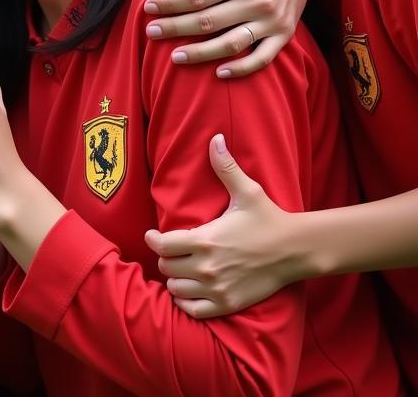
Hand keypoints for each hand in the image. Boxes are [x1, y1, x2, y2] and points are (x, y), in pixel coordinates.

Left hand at [143, 0, 322, 76]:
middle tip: (150, 32)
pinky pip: (262, 58)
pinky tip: (218, 73)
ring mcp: (273, 19)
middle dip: (175, 29)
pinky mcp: (285, 33)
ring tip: (174, 57)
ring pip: (231, 45)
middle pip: (207, 22)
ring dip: (200, 54)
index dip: (169, 4)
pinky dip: (241, 69)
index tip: (148, 7)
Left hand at [144, 134, 294, 317]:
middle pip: (166, 267)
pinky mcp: (228, 304)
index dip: (153, 239)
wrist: (297, 250)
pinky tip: (190, 289)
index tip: (154, 234)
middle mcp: (207, 268)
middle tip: (172, 249)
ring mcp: (217, 289)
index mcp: (205, 240)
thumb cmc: (268, 219)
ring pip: (176, 289)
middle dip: (165, 257)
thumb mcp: (247, 191)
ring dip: (174, 278)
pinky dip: (186, 302)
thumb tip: (216, 138)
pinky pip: (193, 310)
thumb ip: (226, 166)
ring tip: (180, 267)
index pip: (161, 245)